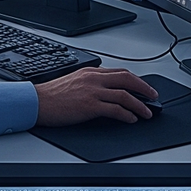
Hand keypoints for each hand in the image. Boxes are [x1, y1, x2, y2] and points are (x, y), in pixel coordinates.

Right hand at [35, 67, 159, 125]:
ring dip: (140, 104)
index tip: (143, 87)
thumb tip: (105, 91)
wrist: (36, 102)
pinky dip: (127, 114)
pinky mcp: (90, 106)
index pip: (120, 73)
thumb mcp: (74, 81)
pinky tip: (132, 119)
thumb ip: (91, 83)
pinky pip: (115, 109)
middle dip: (144, 88)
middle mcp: (94, 78)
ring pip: (125, 94)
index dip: (136, 80)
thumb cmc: (51, 95)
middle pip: (127, 79)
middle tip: (153, 96)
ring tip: (147, 112)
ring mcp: (93, 91)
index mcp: (91, 71)